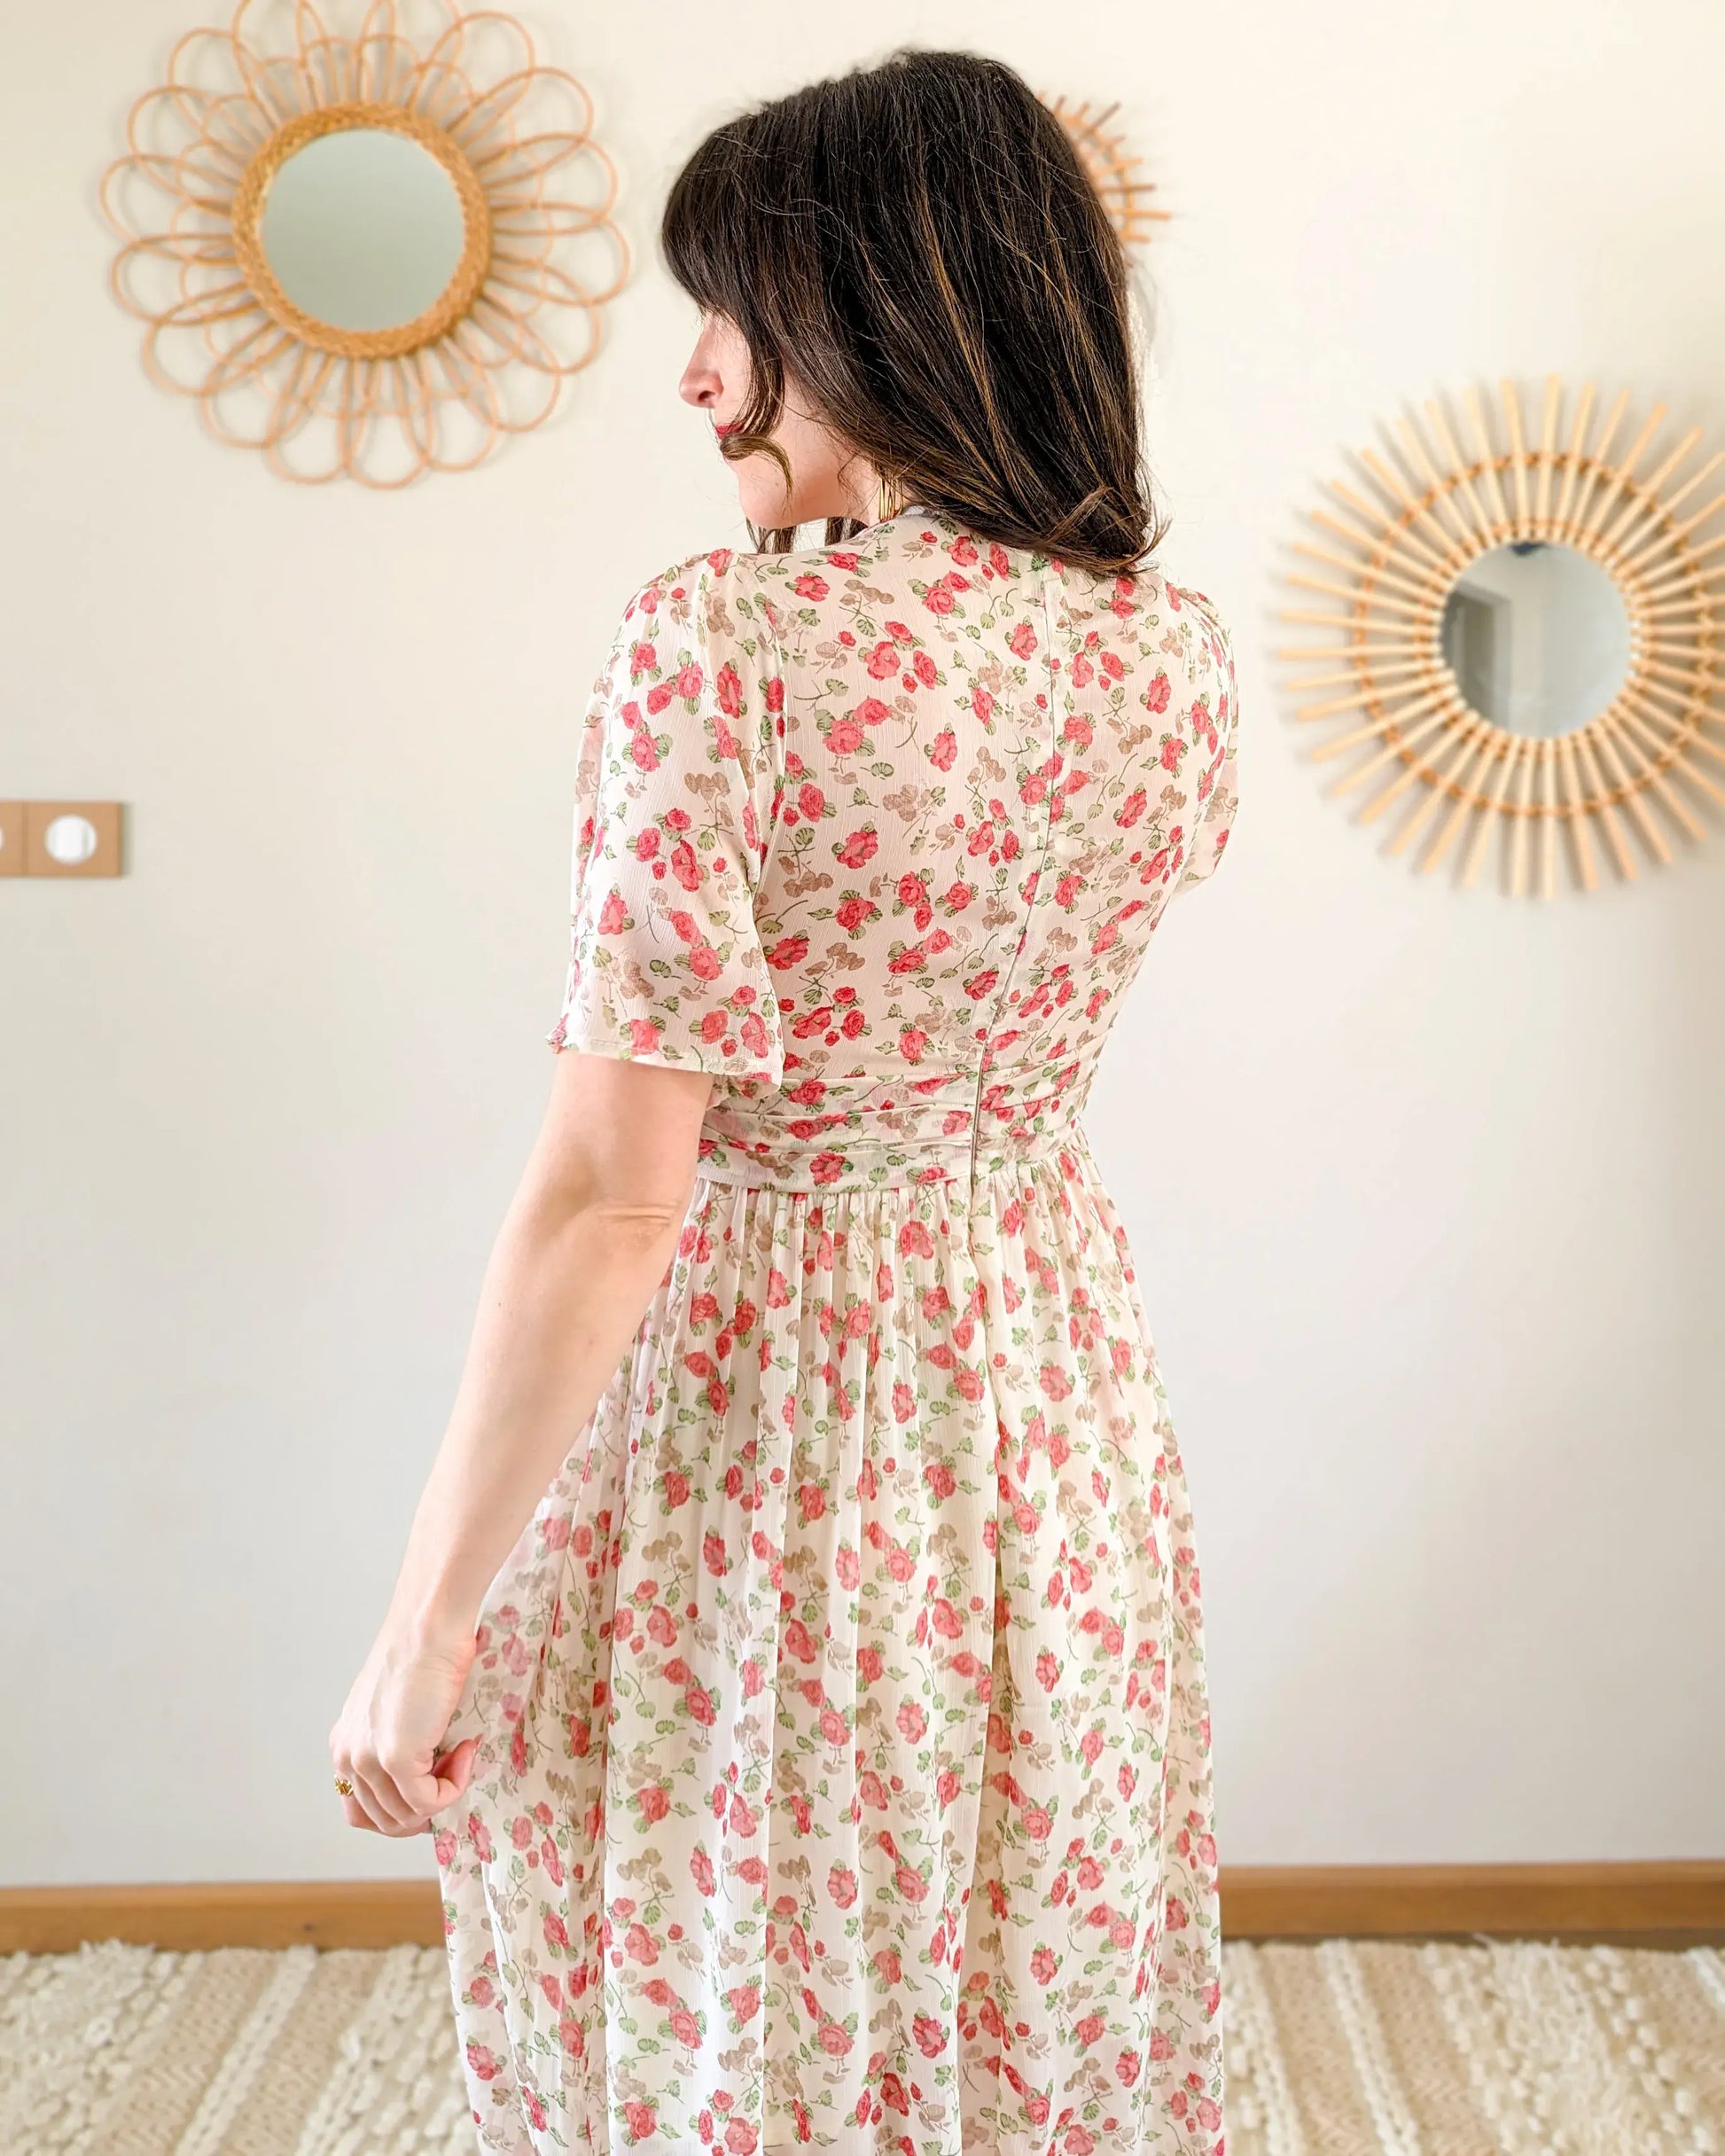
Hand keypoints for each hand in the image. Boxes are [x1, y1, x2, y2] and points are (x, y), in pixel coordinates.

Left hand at [329, 1624, 479, 1836]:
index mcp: (344, 1745)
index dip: (399, 1814)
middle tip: (453, 1774)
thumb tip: (429, 1777)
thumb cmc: (423, 1654)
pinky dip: (455, 1786)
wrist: (429, 1627)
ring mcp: (368, 1759)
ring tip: (462, 1753)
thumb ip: (397, 1743)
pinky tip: (467, 1749)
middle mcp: (348, 1756)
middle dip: (424, 1809)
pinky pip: (430, 1801)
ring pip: (407, 1816)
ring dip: (443, 1794)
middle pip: (383, 1819)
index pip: (360, 1810)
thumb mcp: (398, 1709)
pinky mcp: (395, 1758)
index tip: (431, 1794)